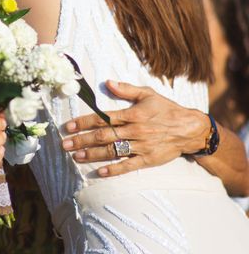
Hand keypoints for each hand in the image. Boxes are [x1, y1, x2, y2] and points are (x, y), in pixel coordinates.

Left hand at [62, 80, 209, 176]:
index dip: (83, 122)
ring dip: (92, 155)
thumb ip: (126, 89)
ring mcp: (141, 146)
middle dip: (81, 140)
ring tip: (76, 157)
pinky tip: (100, 173)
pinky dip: (114, 170)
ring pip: (112, 151)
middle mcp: (134, 131)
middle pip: (103, 136)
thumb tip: (107, 82)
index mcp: (132, 114)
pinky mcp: (149, 159)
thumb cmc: (166, 108)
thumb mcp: (148, 94)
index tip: (69, 126)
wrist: (191, 128)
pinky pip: (129, 166)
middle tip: (64, 144)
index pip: (102, 118)